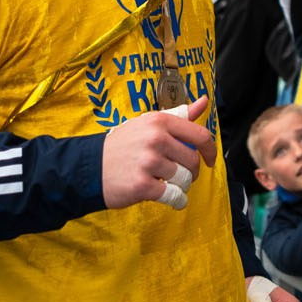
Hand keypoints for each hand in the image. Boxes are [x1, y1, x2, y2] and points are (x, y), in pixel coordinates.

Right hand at [102, 97, 216, 209]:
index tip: (210, 159)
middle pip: (193, 160)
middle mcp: (155, 139)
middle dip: (192, 172)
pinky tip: (172, 199)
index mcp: (159, 121)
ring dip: (182, 186)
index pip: (200, 135)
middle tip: (181, 175)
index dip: (210, 150)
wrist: (90, 166)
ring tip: (169, 184)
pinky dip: (177, 200)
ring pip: (185, 179)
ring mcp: (148, 162)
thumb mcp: (148, 123)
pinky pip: (174, 196)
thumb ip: (178, 115)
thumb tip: (204, 102)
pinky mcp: (142, 185)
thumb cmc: (123, 145)